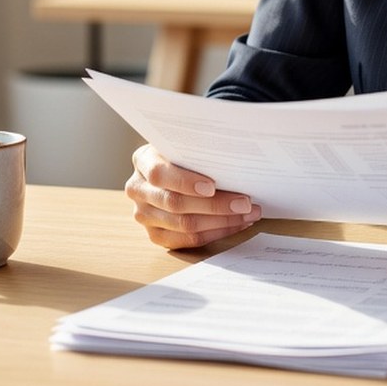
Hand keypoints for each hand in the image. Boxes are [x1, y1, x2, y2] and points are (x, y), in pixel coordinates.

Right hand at [125, 144, 260, 249]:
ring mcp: (144, 215)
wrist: (171, 167)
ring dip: (222, 222)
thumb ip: (198, 151)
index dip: (185, 182)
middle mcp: (138, 189)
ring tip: (248, 214)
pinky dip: (216, 233)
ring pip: (184, 225)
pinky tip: (236, 224)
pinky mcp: (156, 235)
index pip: (159, 174)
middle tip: (245, 203)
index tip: (212, 186)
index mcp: (143, 161)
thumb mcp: (185, 144)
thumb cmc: (184, 153)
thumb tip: (235, 158)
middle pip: (175, 203)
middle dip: (215, 205)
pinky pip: (188, 240)